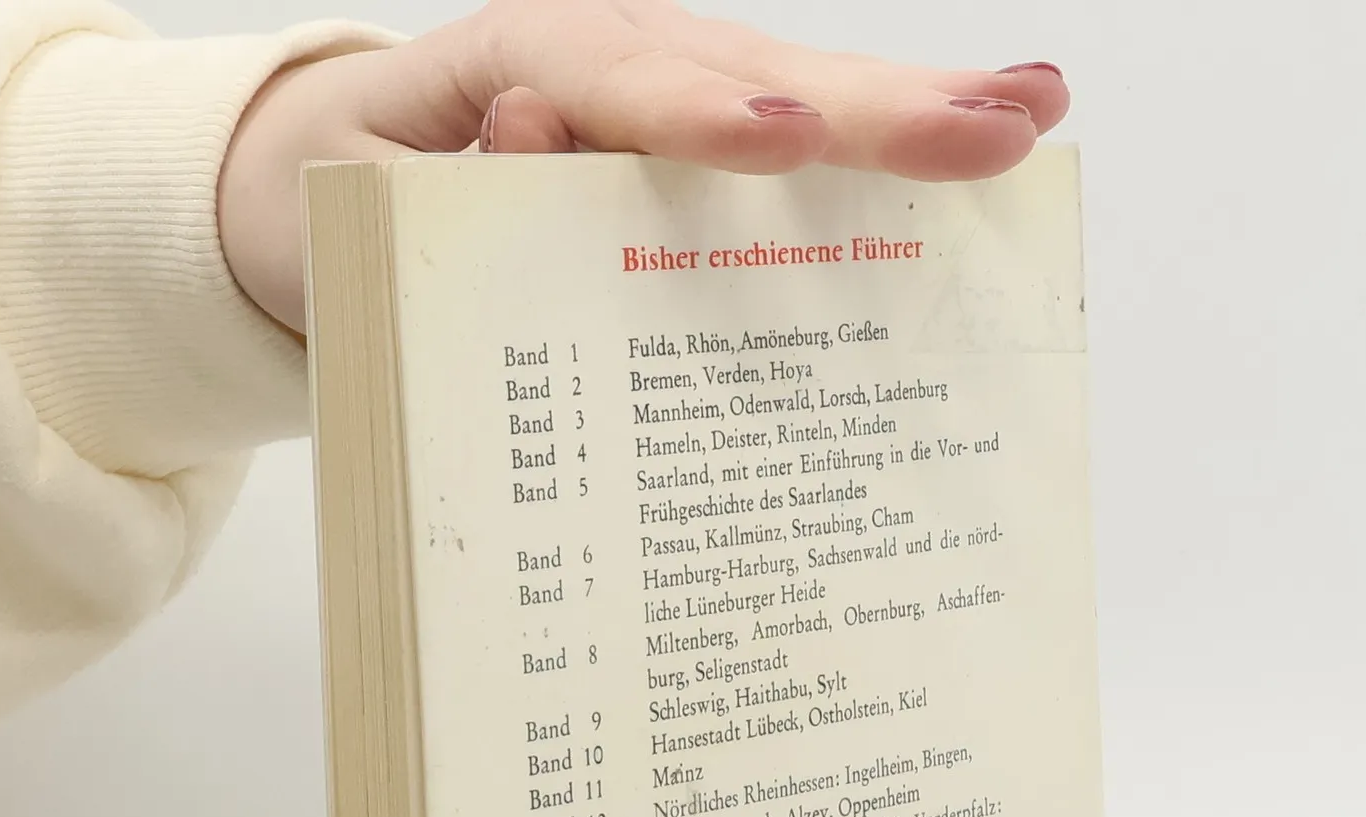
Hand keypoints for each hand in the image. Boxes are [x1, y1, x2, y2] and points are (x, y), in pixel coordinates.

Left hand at [218, 0, 1068, 332]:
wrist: (335, 190)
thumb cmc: (355, 206)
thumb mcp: (364, 210)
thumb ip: (440, 188)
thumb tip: (534, 134)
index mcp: (526, 64)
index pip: (620, 84)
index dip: (703, 114)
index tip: (784, 139)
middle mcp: (622, 57)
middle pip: (756, 73)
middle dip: (873, 107)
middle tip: (994, 128)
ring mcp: (677, 91)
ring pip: (805, 91)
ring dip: (917, 108)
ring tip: (1030, 115)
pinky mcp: (710, 135)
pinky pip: (807, 138)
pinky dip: (894, 138)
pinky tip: (998, 124)